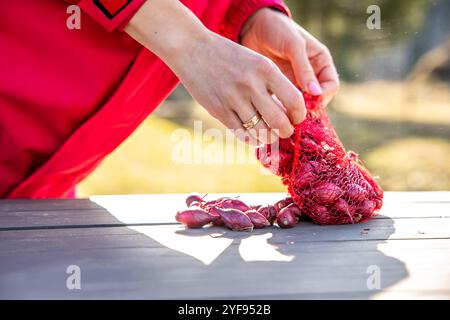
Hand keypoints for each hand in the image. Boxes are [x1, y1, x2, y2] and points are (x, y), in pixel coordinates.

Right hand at [125, 0, 305, 143]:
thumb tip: (288, 113)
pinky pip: (241, 133)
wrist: (193, 49)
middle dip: (286, 131)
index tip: (297, 118)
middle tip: (285, 131)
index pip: (294, 100)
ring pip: (260, 131)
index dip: (299, 115)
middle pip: (279, 121)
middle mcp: (251, 84)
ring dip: (268, 137)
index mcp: (265, 69)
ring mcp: (233, 99)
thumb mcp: (255, 61)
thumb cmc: (229, 56)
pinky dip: (251, 139)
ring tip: (268, 134)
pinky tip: (253, 136)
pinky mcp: (219, 110)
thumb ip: (272, 84)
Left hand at [240, 8, 339, 105]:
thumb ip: (304, 68)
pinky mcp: (279, 86)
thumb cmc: (277, 29)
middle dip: (310, 107)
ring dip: (296, 110)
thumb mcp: (294, 45)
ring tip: (287, 115)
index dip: (324, 95)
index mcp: (320, 62)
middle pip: (317, 98)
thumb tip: (316, 93)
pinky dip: (282, 108)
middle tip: (299, 113)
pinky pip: (285, 102)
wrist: (253, 26)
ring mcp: (294, 81)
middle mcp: (310, 74)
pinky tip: (275, 110)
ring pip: (301, 103)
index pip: (331, 85)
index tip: (313, 100)